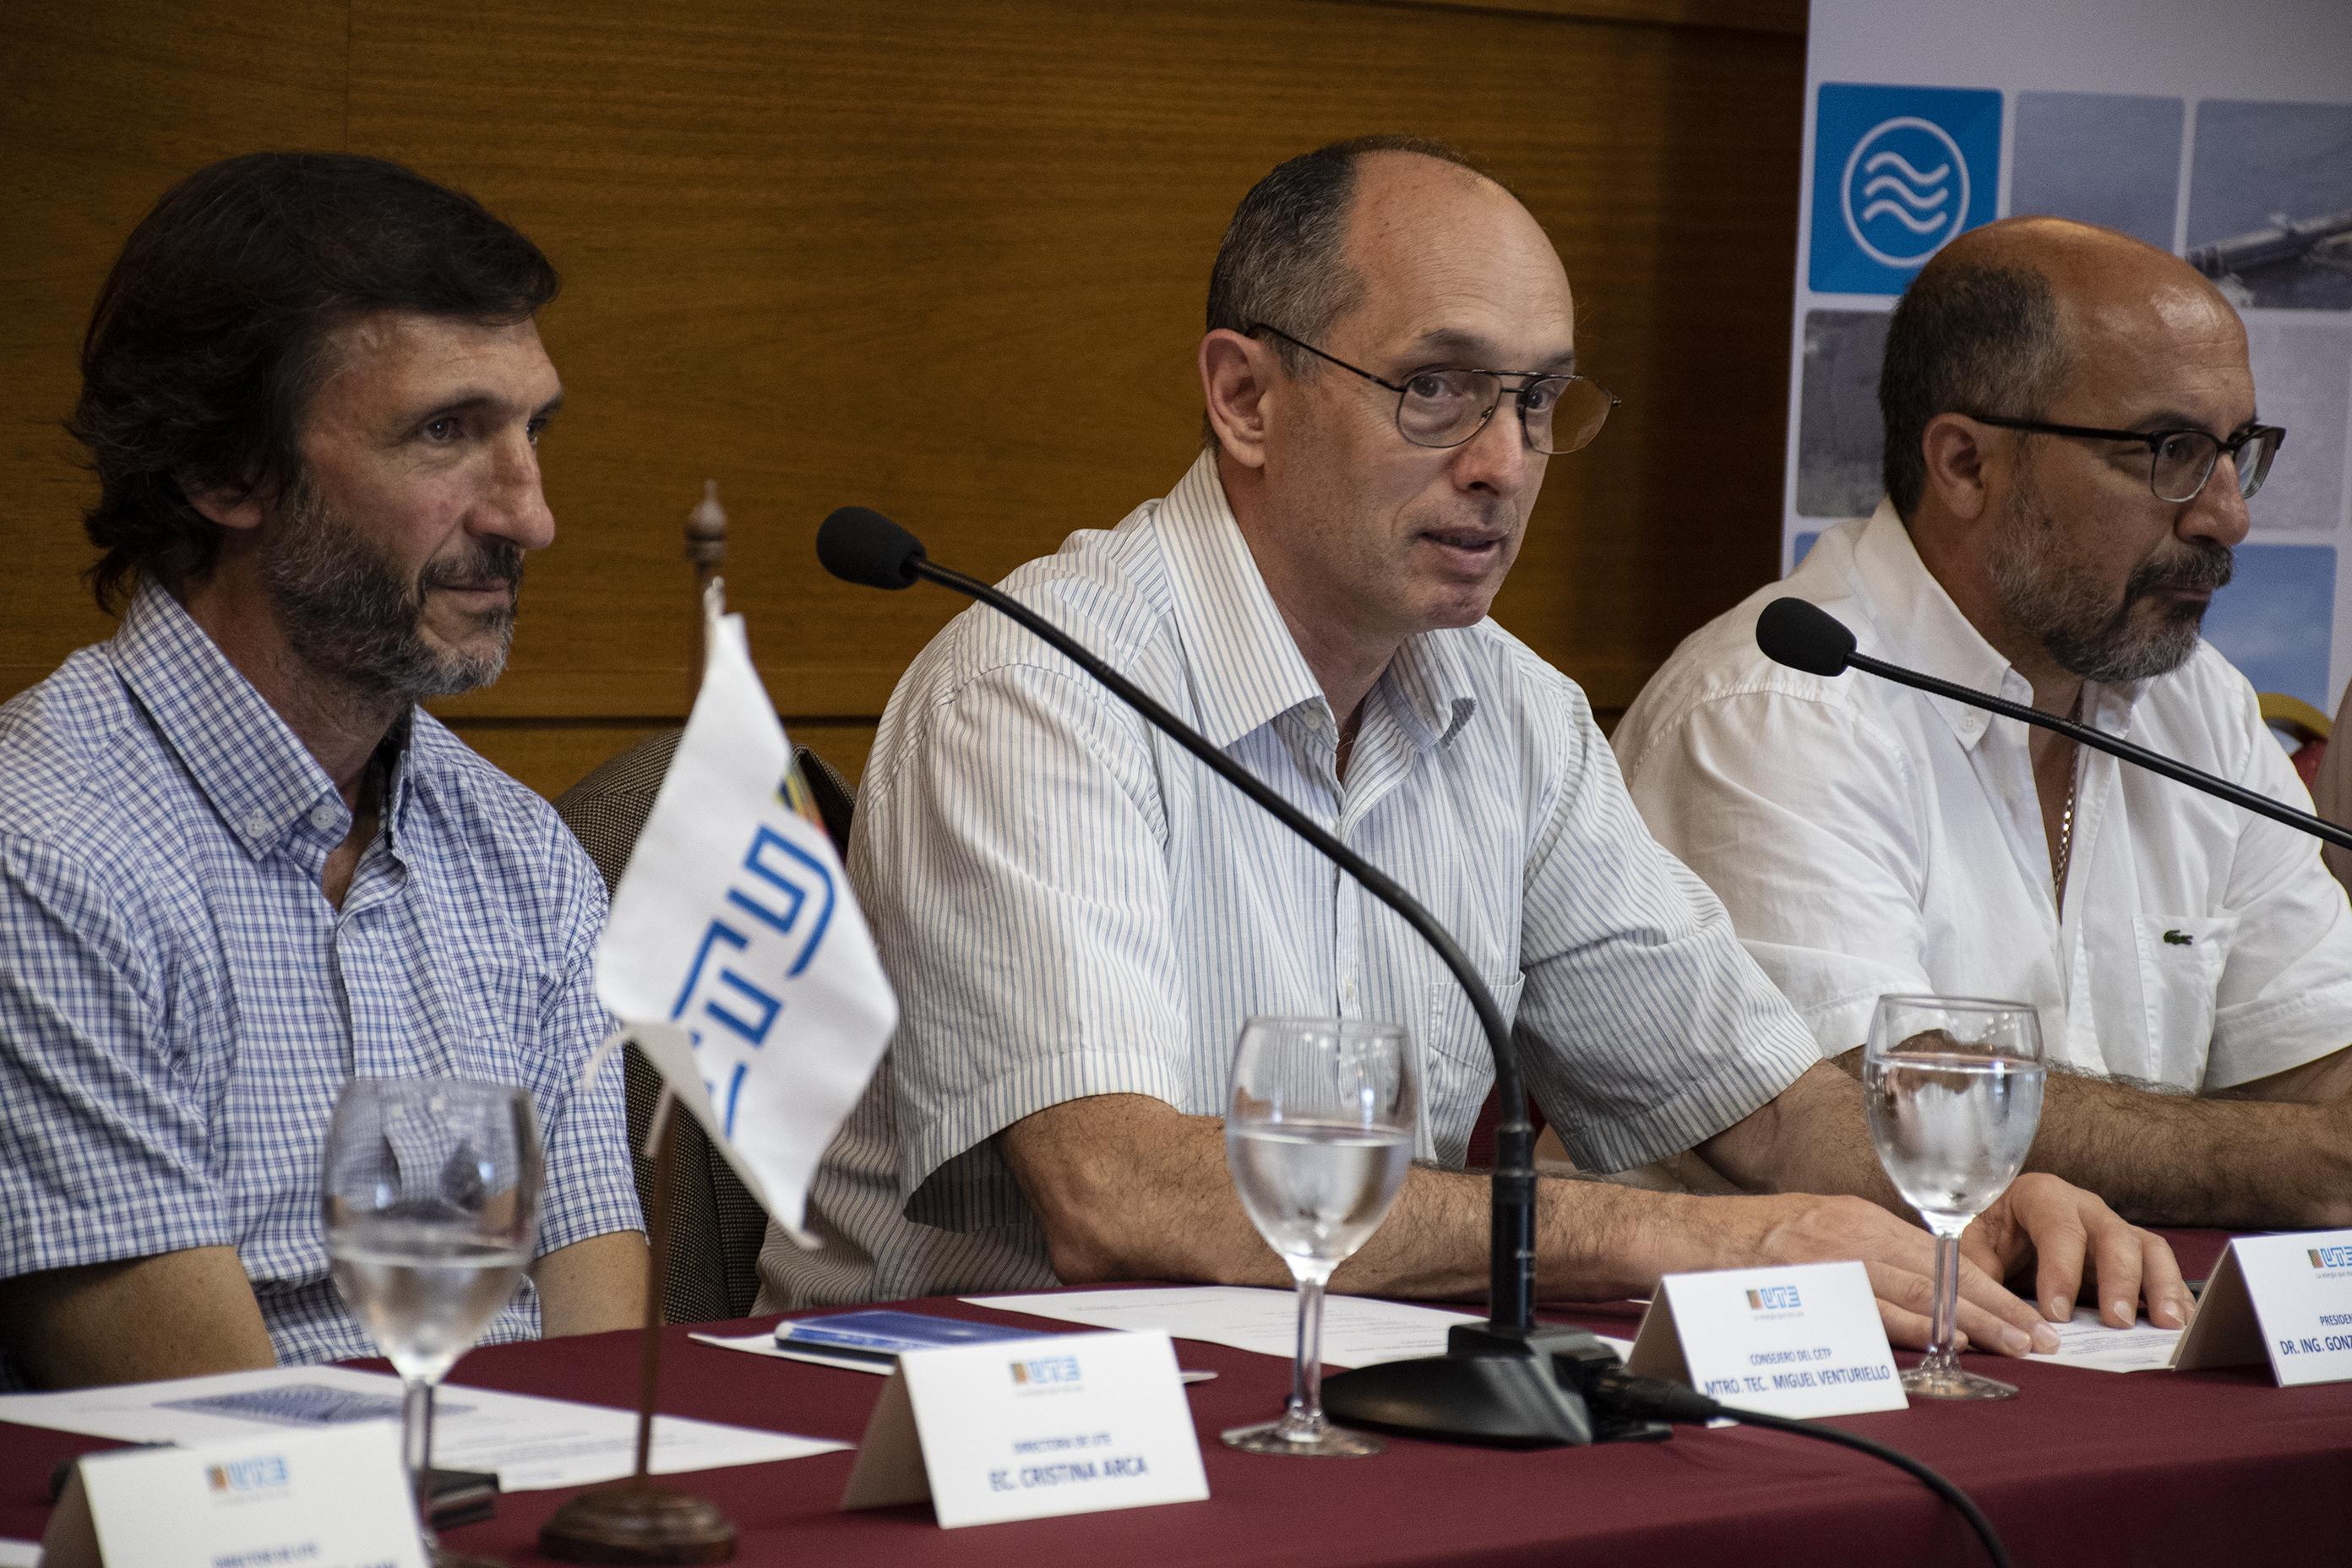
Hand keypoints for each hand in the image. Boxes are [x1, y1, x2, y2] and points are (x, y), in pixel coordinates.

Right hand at [1736, 1193, 2061, 1355]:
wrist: (1676, 1235)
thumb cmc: (1735, 1240)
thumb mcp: (1807, 1230)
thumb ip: (1854, 1252)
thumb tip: (1901, 1292)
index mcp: (1853, 1217)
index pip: (1939, 1252)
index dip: (1986, 1283)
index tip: (2023, 1311)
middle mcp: (1849, 1232)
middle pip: (1940, 1271)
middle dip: (1997, 1305)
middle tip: (2041, 1337)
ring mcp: (1828, 1257)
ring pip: (1918, 1289)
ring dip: (1974, 1320)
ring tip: (2017, 1347)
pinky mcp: (1806, 1283)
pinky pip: (1872, 1308)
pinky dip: (1914, 1326)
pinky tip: (1947, 1341)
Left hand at [1963, 1172, 2192, 1329]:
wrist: (2000, 1229)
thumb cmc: (1985, 1235)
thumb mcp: (1970, 1249)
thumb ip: (1976, 1277)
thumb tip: (1984, 1316)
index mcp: (2039, 1196)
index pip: (2058, 1228)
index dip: (2060, 1270)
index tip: (2056, 1313)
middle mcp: (2083, 1207)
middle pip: (2113, 1234)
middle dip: (2119, 1279)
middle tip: (2117, 1322)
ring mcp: (2113, 1229)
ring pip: (2149, 1249)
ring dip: (2161, 1287)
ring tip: (2167, 1326)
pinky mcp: (2132, 1255)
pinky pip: (2161, 1270)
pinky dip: (2174, 1297)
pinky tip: (2180, 1326)